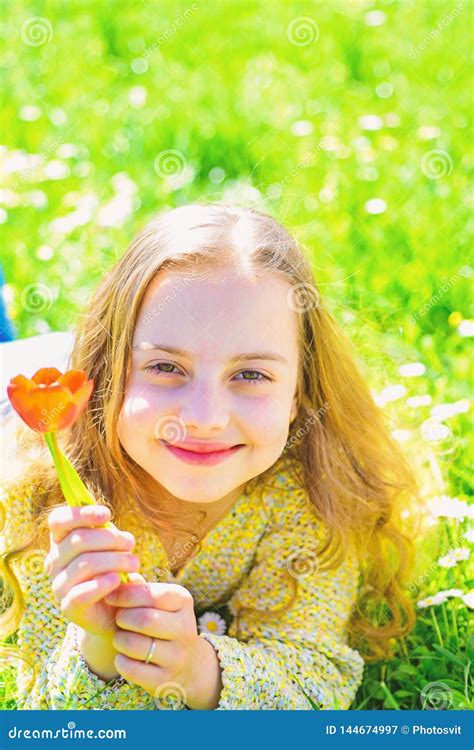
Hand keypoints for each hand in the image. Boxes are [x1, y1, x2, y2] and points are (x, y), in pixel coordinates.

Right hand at [45, 504, 140, 637]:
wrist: (116, 609)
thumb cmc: (113, 569)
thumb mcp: (110, 546)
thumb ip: (104, 530)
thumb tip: (105, 518)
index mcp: (60, 542)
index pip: (58, 520)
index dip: (81, 513)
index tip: (107, 514)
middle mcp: (54, 562)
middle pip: (78, 540)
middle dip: (111, 538)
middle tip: (130, 544)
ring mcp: (58, 585)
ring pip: (85, 563)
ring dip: (116, 560)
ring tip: (134, 563)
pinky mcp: (68, 607)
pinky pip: (82, 593)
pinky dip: (103, 584)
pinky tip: (118, 580)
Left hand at [104, 581, 222, 708]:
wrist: (185, 662)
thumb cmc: (161, 620)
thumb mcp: (156, 600)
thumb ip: (136, 587)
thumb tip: (113, 575)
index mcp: (183, 601)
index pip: (153, 594)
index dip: (126, 595)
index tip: (110, 596)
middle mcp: (185, 628)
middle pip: (145, 619)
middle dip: (123, 618)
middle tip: (118, 619)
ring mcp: (177, 656)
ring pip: (136, 645)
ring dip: (120, 640)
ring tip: (120, 637)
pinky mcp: (165, 680)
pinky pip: (132, 669)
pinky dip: (121, 661)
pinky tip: (123, 656)